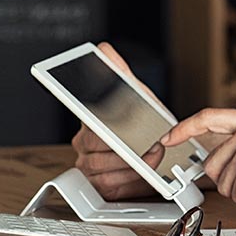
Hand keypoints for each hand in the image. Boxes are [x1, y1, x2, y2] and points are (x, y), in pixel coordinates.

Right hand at [70, 42, 164, 199]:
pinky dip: (129, 180)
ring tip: (152, 156)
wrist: (151, 147)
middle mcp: (83, 142)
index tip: (113, 132)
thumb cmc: (140, 120)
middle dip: (126, 148)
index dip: (102, 129)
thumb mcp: (134, 93)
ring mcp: (88, 164)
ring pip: (102, 168)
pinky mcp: (98, 184)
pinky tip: (143, 172)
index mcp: (88, 119)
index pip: (87, 122)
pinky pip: (108, 185)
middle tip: (150, 144)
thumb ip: (119, 72)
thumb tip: (103, 50)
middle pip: (97, 148)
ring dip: (131, 165)